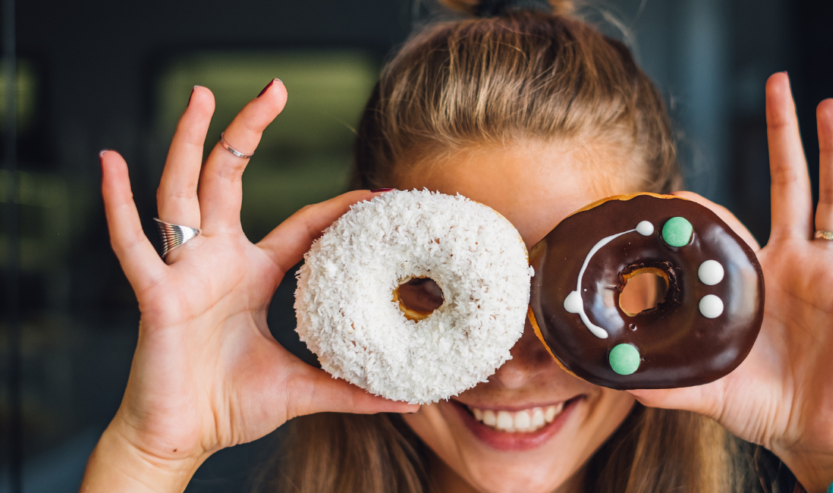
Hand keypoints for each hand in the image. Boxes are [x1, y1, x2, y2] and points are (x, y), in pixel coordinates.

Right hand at [81, 81, 415, 491]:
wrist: (179, 438)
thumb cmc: (228, 406)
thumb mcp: (302, 388)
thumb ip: (351, 391)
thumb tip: (406, 400)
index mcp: (251, 275)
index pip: (300, 225)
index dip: (337, 208)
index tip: (375, 194)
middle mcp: (216, 261)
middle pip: (232, 179)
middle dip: (249, 131)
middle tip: (275, 88)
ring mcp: (184, 272)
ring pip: (184, 192)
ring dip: (190, 141)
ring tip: (201, 94)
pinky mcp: (155, 294)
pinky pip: (131, 244)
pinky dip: (117, 204)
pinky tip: (110, 162)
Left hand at [629, 72, 832, 492]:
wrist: (813, 433)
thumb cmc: (762, 406)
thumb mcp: (704, 387)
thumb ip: (663, 381)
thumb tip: (613, 380)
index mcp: (755, 279)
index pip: (730, 224)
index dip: (707, 208)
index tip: (676, 194)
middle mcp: (792, 264)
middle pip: (790, 185)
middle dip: (783, 136)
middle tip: (777, 84)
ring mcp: (827, 273)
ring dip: (832, 151)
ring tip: (827, 104)